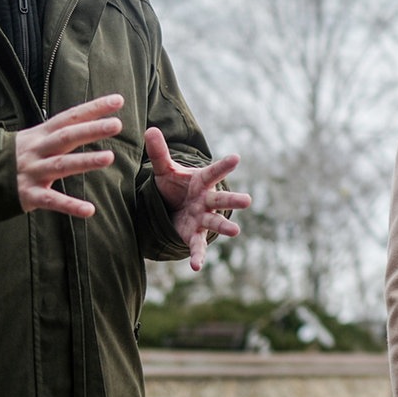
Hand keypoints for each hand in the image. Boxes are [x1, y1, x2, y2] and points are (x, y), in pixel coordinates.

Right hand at [15, 94, 123, 217]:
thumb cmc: (17, 155)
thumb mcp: (36, 138)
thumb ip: (61, 131)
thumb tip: (92, 116)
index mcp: (42, 133)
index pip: (70, 117)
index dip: (93, 108)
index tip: (117, 100)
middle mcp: (38, 150)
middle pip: (67, 137)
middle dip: (91, 130)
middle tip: (116, 124)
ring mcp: (33, 171)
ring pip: (61, 165)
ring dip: (85, 161)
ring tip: (109, 158)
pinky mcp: (28, 195)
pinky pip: (51, 201)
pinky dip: (70, 206)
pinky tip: (89, 210)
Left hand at [144, 126, 249, 270]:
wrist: (174, 205)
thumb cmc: (174, 185)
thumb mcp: (164, 170)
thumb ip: (159, 153)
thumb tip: (149, 129)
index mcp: (201, 181)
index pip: (213, 172)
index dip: (224, 165)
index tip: (237, 157)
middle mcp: (206, 200)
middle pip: (221, 199)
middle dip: (233, 200)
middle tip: (247, 200)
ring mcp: (202, 218)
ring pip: (215, 222)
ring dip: (224, 227)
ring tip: (236, 232)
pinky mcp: (193, 234)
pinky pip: (197, 246)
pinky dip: (197, 256)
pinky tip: (195, 267)